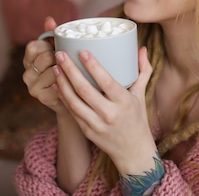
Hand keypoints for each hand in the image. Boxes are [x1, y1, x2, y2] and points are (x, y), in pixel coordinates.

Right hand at [22, 17, 66, 114]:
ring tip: (72, 71)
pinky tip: (72, 82)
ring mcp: (32, 86)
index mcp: (29, 59)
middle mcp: (27, 73)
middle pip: (44, 57)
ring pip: (52, 70)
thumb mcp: (59, 50)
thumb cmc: (66, 70)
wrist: (73, 98)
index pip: (33, 47)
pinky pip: (57, 83)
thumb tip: (49, 20)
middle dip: (59, 57)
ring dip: (65, 69)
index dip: (47, 46)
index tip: (57, 48)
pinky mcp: (42, 97)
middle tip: (68, 60)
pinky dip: (67, 81)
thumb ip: (52, 35)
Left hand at [53, 45, 159, 175]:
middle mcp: (109, 113)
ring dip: (62, 83)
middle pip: (84, 90)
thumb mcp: (141, 95)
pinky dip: (63, 97)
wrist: (133, 152)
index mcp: (124, 102)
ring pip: (74, 101)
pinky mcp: (87, 131)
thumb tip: (141, 48)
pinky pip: (72, 112)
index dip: (93, 66)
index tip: (82, 51)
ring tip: (56, 68)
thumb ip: (143, 70)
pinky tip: (58, 85)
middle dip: (70, 70)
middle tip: (60, 55)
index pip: (106, 81)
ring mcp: (96, 124)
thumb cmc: (137, 119)